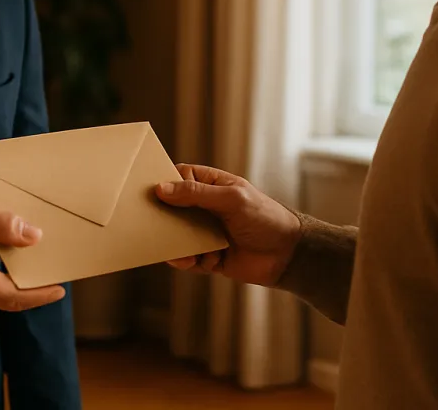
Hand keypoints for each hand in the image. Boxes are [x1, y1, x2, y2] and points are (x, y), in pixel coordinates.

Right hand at [156, 164, 302, 286]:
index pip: (179, 177)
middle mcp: (205, 208)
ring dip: (173, 241)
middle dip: (162, 216)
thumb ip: (196, 194)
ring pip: (176, 235)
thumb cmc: (264, 217)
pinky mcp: (208, 257)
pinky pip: (187, 258)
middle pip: (172, 208)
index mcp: (212, 185)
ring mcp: (206, 232)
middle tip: (149, 221)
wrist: (288, 255)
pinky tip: (189, 260)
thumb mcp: (231, 199)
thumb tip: (161, 189)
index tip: (149, 191)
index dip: (164, 182)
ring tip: (174, 246)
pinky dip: (185, 260)